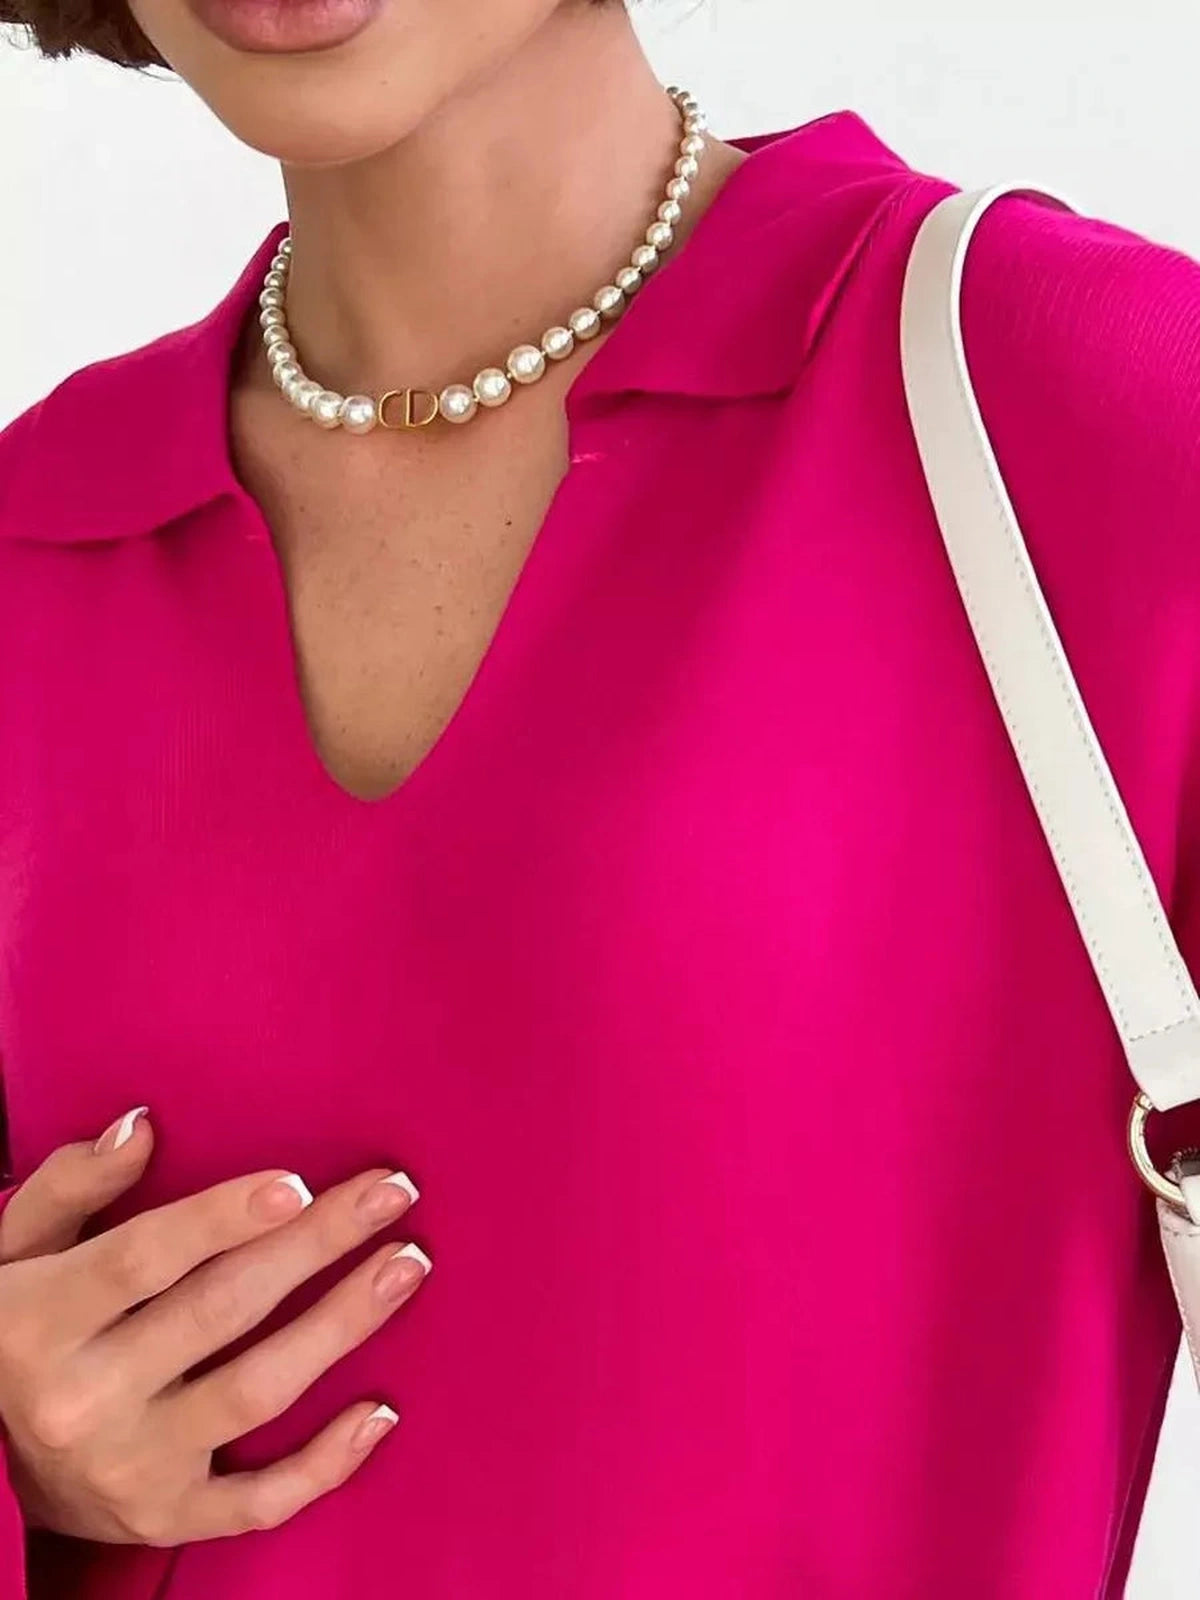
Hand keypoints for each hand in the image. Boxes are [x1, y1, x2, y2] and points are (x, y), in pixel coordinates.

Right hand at [0, 1108, 430, 1544]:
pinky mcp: (163, 1520)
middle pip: (221, 1310)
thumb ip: (73, 1185)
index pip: (146, 1259)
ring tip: (407, 1265)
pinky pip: (258, 1501)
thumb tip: (143, 1126)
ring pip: (256, 1393)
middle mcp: (84, 1400)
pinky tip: (383, 1412)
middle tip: (395, 1192)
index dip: (224, 1218)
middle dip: (316, 1246)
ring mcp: (130, 1468)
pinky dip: (326, 1463)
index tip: (299, 1182)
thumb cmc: (11, 1328)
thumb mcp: (14, 1249)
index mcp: (40, 1321)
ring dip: (341, 1325)